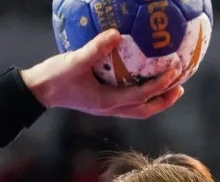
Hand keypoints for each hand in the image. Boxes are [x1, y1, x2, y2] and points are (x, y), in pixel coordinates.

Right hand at [21, 30, 183, 117]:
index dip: (160, 85)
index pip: (142, 96)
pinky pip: (129, 100)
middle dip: (165, 99)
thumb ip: (96, 48)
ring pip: (139, 108)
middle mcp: (111, 108)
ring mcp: (107, 107)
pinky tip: (143, 78)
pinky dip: (142, 92)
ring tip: (171, 87)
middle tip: (181, 85)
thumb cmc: (55, 78)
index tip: (175, 71)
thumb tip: (117, 33)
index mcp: (108, 102)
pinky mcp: (102, 102)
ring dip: (156, 99)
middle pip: (146, 109)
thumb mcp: (75, 61)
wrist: (38, 92)